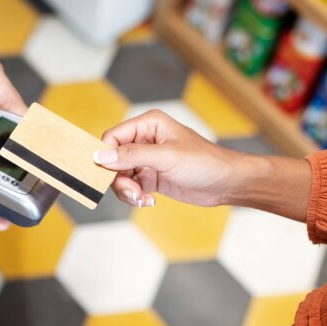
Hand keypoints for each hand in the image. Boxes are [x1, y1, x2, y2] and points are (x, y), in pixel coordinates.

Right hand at [95, 109, 244, 207]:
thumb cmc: (204, 162)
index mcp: (148, 125)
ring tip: (142, 198)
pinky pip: (130, 187)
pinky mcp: (151, 177)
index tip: (107, 175)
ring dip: (127, 190)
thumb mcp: (166, 157)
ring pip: (120, 176)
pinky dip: (134, 196)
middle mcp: (145, 140)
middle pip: (113, 159)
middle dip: (118, 179)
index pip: (113, 138)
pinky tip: (148, 200)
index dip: (106, 156)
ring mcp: (147, 160)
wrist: (226, 183)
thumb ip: (131, 156)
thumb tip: (101, 156)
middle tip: (131, 192)